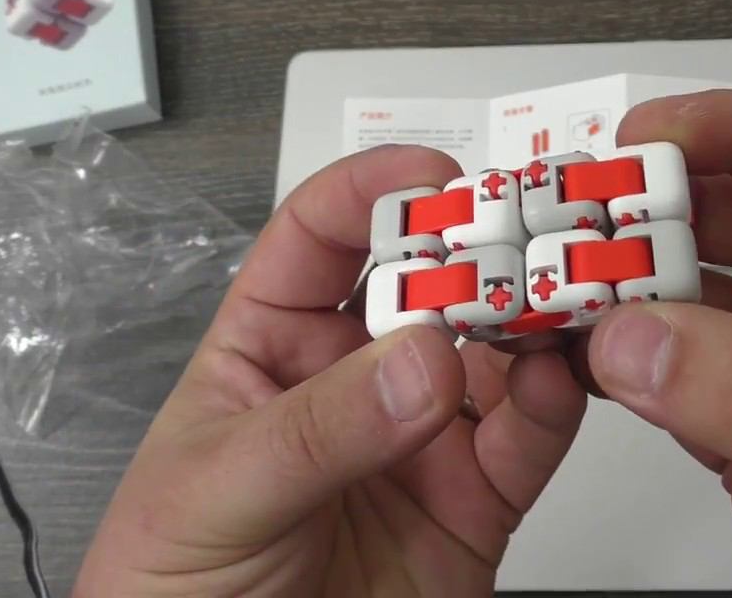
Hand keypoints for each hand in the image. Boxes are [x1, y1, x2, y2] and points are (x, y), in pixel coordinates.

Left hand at [74, 147, 585, 596]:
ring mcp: (422, 440)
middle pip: (428, 286)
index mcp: (273, 351)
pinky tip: (559, 378)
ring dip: (533, 318)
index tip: (430, 176)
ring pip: (494, 354)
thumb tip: (422, 359)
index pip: (320, 242)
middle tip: (520, 235)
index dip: (372, 192)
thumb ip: (319, 429)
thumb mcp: (216, 494)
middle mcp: (357, 383)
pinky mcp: (476, 503)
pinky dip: (557, 402)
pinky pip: (530, 438)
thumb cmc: (173, 592)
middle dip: (476, 250)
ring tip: (559, 300)